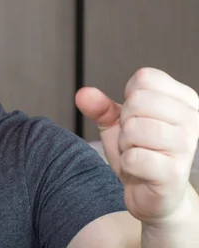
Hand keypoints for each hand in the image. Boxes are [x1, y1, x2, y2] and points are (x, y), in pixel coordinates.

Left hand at [76, 67, 198, 224]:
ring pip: (134, 129)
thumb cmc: (140, 152)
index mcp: (184, 100)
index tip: (136, 117)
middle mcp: (192, 119)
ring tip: (137, 153)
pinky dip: (127, 163)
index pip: (145, 78)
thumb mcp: (116, 124)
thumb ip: (100, 106)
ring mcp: (186, 146)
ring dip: (125, 144)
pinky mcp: (174, 173)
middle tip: (135, 139)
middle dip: (125, 122)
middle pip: (138, 101)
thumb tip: (83, 94)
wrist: (151, 194)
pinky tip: (139, 169)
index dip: (129, 97)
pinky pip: (134, 157)